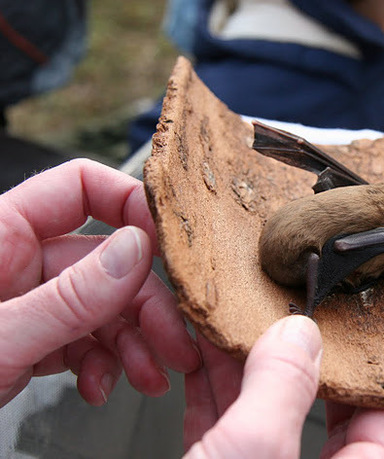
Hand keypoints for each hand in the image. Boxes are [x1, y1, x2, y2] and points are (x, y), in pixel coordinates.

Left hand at [0, 159, 200, 406]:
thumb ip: (68, 298)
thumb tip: (133, 252)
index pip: (78, 188)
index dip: (129, 205)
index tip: (167, 242)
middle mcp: (19, 262)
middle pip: (108, 261)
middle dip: (145, 305)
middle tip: (173, 341)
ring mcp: (30, 301)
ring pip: (106, 305)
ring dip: (135, 342)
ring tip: (147, 375)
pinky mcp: (35, 337)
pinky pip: (88, 338)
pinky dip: (106, 364)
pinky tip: (102, 385)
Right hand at [184, 315, 383, 457]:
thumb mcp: (252, 452)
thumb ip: (282, 390)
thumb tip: (298, 334)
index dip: (382, 356)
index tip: (369, 312)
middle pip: (327, 400)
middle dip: (302, 347)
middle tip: (298, 302)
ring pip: (271, 408)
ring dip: (248, 360)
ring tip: (242, 314)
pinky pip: (228, 424)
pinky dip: (214, 387)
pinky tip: (203, 353)